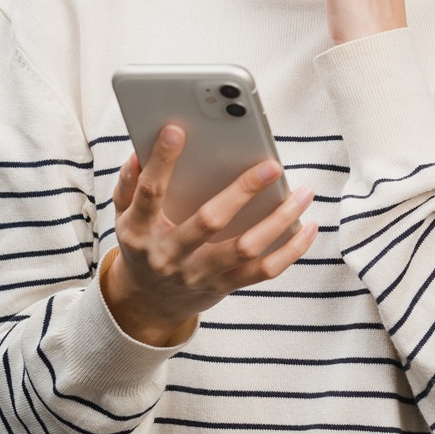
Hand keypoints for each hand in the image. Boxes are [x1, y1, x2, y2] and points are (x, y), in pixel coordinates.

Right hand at [100, 124, 317, 346]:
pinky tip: (309, 226)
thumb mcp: (125, 216)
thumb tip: (140, 151)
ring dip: (280, 220)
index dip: (161, 162)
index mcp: (141, 231)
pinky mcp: (224, 286)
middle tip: (272, 166)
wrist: (148, 303)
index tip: (176, 130)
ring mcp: (199, 274)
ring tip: (303, 193)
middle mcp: (170, 255)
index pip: (151, 193)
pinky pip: (264, 270)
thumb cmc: (143, 245)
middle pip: (209, 222)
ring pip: (246, 247)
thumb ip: (131, 184)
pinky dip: (291, 249)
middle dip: (242, 191)